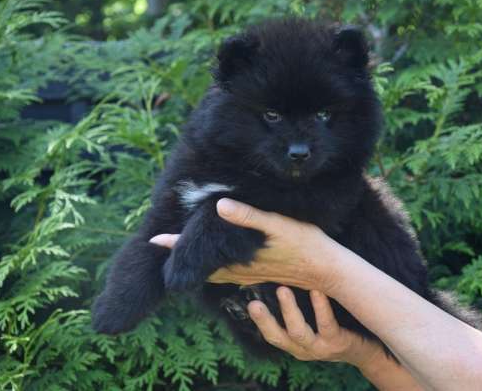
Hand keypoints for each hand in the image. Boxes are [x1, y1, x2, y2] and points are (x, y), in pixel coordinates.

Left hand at [150, 198, 347, 292]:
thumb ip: (248, 216)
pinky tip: (218, 261)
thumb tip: (219, 205)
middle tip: (164, 246)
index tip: (155, 240)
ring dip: (198, 264)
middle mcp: (241, 271)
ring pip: (215, 272)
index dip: (177, 247)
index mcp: (240, 258)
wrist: (326, 270)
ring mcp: (250, 275)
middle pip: (203, 267)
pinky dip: (216, 268)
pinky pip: (229, 274)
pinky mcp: (260, 275)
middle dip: (183, 257)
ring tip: (184, 254)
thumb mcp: (277, 224)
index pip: (200, 255)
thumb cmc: (303, 244)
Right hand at [247, 286, 381, 368]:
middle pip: (277, 337)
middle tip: (253, 303)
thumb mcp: (313, 322)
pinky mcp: (337, 342)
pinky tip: (316, 290)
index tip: (246, 302)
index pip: (270, 334)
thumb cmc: (334, 328)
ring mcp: (320, 348)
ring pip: (299, 332)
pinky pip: (326, 324)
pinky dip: (320, 307)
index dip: (258, 321)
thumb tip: (279, 278)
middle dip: (264, 320)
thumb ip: (297, 308)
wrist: (366, 349)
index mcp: (293, 344)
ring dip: (289, 311)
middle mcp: (303, 349)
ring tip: (282, 290)